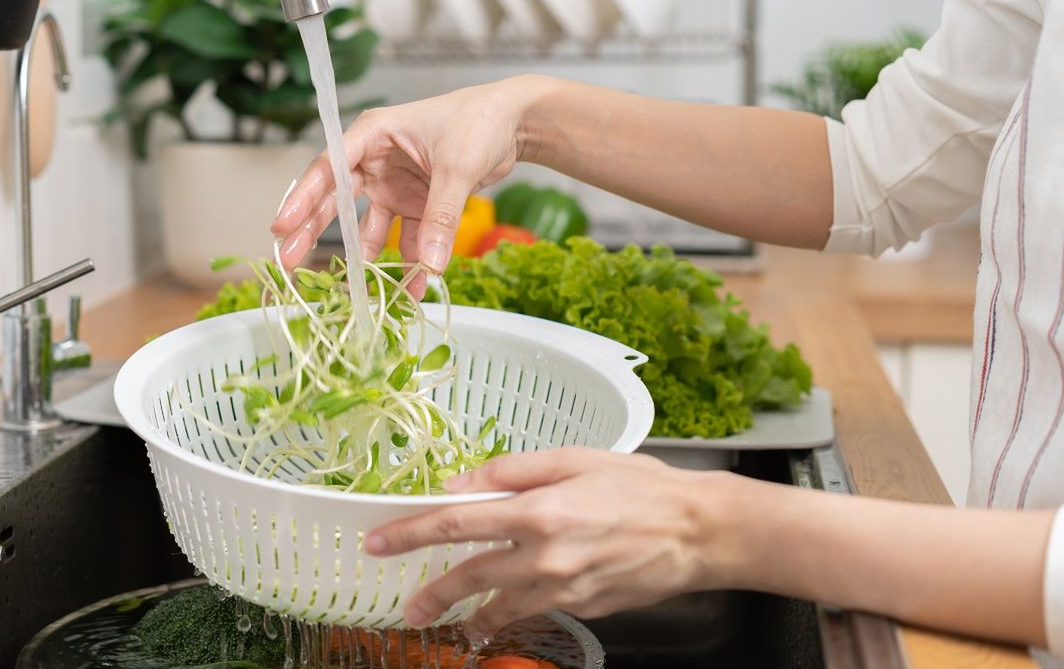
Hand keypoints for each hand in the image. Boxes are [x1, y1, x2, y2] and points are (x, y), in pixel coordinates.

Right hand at [272, 77, 540, 296]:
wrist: (514, 122)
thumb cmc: (479, 122)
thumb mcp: (456, 168)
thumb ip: (439, 216)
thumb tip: (428, 266)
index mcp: (373, 134)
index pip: (329, 168)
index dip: (304, 198)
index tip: (282, 226)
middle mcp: (376, 160)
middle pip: (338, 199)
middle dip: (315, 232)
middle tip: (290, 263)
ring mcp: (394, 184)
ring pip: (369, 225)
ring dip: (366, 258)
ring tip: (355, 291)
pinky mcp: (415, 202)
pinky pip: (404, 236)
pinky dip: (408, 261)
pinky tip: (412, 289)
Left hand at [362, 449, 738, 636]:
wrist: (699, 532)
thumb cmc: (641, 486)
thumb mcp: (574, 458)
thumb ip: (511, 470)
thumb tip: (461, 483)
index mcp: (538, 511)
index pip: (457, 524)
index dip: (411, 534)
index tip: (379, 542)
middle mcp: (544, 556)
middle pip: (469, 576)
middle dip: (430, 592)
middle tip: (405, 604)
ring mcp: (563, 589)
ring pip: (498, 606)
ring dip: (465, 613)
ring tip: (441, 620)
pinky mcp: (582, 608)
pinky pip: (534, 612)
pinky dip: (511, 615)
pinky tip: (497, 617)